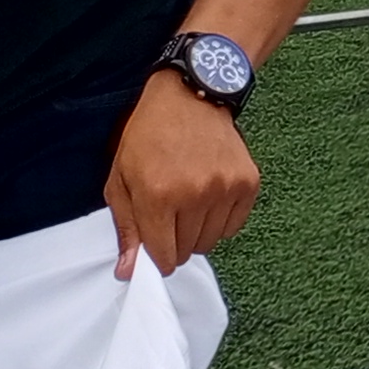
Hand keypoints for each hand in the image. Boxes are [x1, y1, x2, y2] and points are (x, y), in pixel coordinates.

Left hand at [107, 73, 258, 277]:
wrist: (190, 95)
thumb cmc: (149, 136)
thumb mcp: (121, 178)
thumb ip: (126, 228)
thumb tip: (128, 273)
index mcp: (157, 195)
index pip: (163, 257)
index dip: (156, 257)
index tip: (155, 245)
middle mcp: (194, 195)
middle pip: (187, 252)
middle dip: (175, 241)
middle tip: (170, 212)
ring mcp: (225, 188)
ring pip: (211, 242)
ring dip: (197, 231)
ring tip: (189, 200)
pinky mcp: (247, 183)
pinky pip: (233, 227)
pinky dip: (220, 220)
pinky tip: (209, 196)